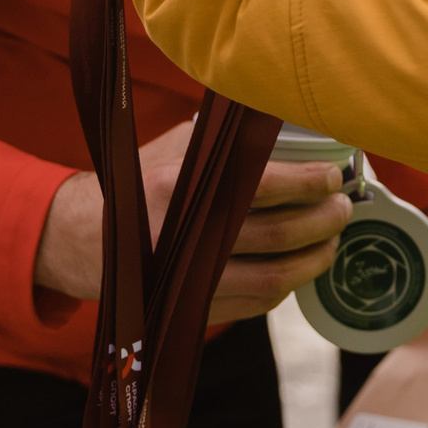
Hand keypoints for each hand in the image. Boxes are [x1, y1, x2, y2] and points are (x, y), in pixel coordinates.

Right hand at [33, 135, 350, 310]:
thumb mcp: (176, 148)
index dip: (311, 183)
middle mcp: (186, 233)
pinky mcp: (193, 305)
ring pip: (273, 278)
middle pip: (280, 235)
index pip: (267, 184)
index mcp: (181, 185)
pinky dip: (287, 286)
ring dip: (314, 260)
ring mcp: (189, 276)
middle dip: (323, 222)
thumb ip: (227, 140)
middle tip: (342, 209)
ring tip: (332, 240)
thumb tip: (294, 121)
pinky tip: (300, 266)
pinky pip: (256, 302)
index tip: (334, 176)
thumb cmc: (141, 181)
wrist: (84, 238)